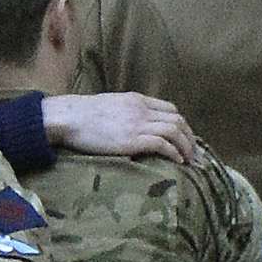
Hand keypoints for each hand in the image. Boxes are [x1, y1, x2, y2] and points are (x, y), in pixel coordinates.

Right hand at [44, 92, 192, 163]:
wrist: (67, 118)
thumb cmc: (80, 114)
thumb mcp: (109, 105)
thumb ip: (124, 112)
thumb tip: (130, 125)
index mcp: (137, 100)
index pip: (169, 108)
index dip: (181, 124)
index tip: (184, 138)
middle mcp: (142, 110)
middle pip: (178, 120)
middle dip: (190, 137)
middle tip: (193, 152)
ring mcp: (138, 124)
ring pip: (175, 131)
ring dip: (186, 146)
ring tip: (189, 160)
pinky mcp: (132, 139)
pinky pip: (163, 144)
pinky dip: (174, 152)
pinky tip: (177, 161)